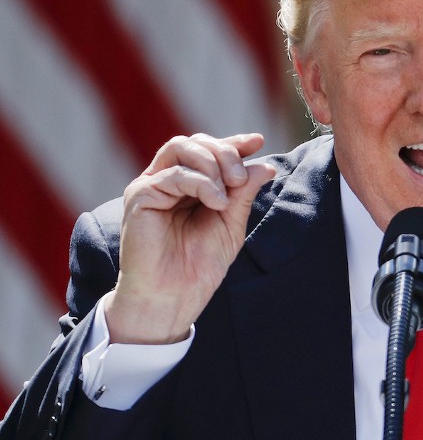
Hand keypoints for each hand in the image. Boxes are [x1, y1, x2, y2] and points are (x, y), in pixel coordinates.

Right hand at [105, 133, 275, 343]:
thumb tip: (266, 164)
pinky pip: (173, 173)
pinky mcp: (139, 195)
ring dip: (213, 162)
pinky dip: (201, 182)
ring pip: (181, 147)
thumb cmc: (200, 265)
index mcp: (189, 184)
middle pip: (196, 142)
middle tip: (241, 178)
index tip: (258, 142)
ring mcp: (151, 185)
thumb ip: (244, 192)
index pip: (210, 150)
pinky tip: (217, 202)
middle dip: (225, 152)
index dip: (234, 142)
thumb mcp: (231, 223)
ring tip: (230, 189)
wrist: (174, 297)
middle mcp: (168, 179)